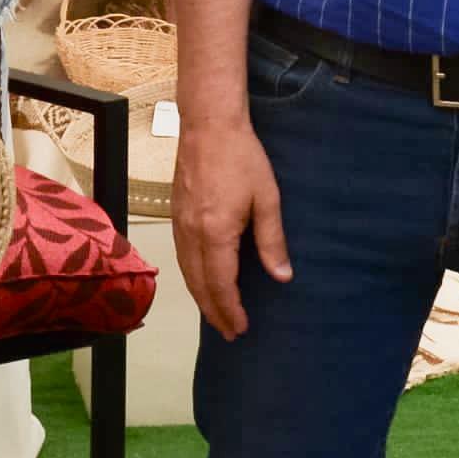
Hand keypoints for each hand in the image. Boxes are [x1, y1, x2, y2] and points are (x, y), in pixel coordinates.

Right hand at [176, 111, 290, 339]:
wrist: (208, 125)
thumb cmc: (242, 157)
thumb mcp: (267, 199)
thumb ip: (272, 240)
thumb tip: (282, 276)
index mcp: (215, 233)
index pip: (221, 284)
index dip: (230, 309)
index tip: (241, 328)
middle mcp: (192, 234)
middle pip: (200, 285)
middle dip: (214, 312)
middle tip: (228, 333)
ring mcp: (180, 224)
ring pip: (186, 273)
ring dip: (201, 298)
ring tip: (215, 314)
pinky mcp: (176, 215)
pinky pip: (181, 257)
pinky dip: (191, 277)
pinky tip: (200, 280)